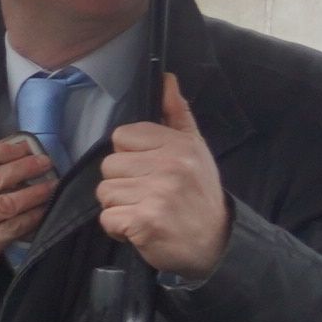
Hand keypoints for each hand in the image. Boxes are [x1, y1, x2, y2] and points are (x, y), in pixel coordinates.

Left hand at [98, 76, 229, 282]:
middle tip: (149, 195)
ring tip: (146, 211)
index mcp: (178, 145)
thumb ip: (177, 114)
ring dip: (120, 207)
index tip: (149, 170)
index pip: (122, 137)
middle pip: (109, 165)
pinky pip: (107, 218)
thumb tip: (165, 79)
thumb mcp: (195, 149)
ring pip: (105, 192)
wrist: (216, 242)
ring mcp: (157, 194)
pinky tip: (142, 228)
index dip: (130, 157)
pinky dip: (119, 229)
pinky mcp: (145, 221)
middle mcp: (170, 166)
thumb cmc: (199, 194)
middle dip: (123, 183)